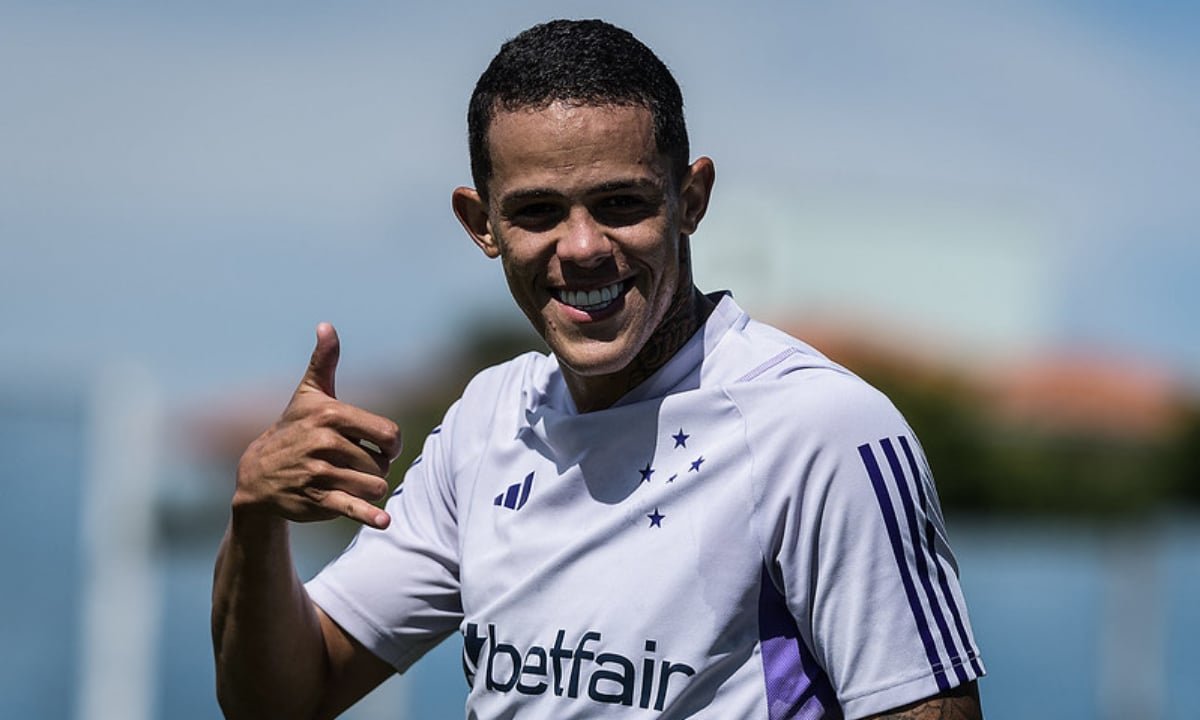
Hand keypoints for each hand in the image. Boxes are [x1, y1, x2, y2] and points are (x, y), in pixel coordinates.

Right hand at [233, 323, 401, 528]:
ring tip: (349, 483)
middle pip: (383, 463)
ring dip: (370, 490)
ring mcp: (319, 472)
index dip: (390, 445)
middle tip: (352, 466)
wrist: (257, 475)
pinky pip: (352, 508)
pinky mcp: (315, 500)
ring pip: (374, 486)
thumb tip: (326, 325)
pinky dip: (369, 516)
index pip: (389, 434)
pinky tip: (383, 521)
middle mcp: (325, 442)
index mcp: (331, 415)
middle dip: (376, 468)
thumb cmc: (293, 430)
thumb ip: (324, 362)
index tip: (379, 447)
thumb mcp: (308, 395)